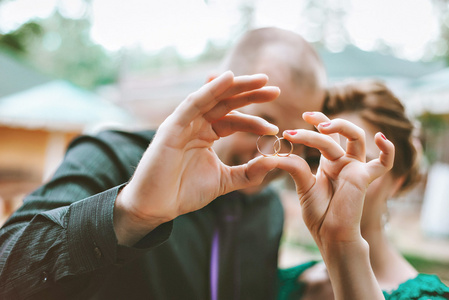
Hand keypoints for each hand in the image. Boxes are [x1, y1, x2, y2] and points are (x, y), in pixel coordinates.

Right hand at [114, 71, 280, 244]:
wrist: (156, 207)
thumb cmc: (184, 192)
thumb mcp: (224, 181)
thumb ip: (248, 172)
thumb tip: (274, 161)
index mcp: (206, 134)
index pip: (234, 120)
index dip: (255, 121)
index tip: (275, 127)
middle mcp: (196, 124)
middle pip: (226, 103)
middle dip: (251, 95)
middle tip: (276, 91)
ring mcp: (183, 123)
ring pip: (213, 98)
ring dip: (237, 87)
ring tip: (262, 81)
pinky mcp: (172, 126)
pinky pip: (193, 103)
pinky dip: (211, 90)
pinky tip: (229, 78)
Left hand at [278, 112, 394, 246]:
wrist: (330, 235)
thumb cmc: (318, 214)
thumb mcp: (303, 185)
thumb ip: (294, 167)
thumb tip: (277, 154)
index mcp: (329, 162)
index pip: (327, 134)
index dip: (318, 121)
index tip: (303, 115)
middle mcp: (344, 162)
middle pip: (339, 133)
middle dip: (323, 122)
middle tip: (305, 118)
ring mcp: (355, 168)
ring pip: (355, 138)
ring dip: (341, 127)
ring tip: (323, 127)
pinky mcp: (364, 178)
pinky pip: (384, 163)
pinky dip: (388, 150)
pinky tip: (381, 138)